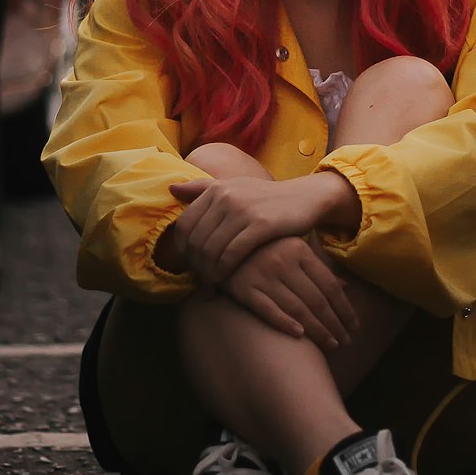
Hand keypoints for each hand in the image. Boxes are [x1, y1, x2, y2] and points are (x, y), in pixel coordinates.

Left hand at [168, 173, 358, 286]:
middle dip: (195, 267)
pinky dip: (224, 271)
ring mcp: (243, 210)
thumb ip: (202, 188)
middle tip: (200, 283)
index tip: (189, 267)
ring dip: (208, 274)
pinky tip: (225, 282)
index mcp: (215, 189)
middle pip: (196, 241)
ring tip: (211, 287)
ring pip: (212, 250)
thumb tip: (171, 189)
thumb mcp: (234, 186)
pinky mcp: (261, 224)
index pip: (184, 225)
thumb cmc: (265, 198)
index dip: (182, 251)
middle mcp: (226, 196)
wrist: (304, 197)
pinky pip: (232, 254)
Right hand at [223, 236, 360, 350]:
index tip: (355, 327)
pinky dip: (285, 323)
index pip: (329, 286)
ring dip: (317, 330)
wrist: (222, 244)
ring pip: (297, 308)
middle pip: (316, 300)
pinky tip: (300, 337)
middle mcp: (283, 262)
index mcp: (299, 250)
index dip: (345, 309)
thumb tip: (346, 286)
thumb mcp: (294, 250)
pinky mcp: (243, 288)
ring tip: (330, 345)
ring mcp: (262, 275)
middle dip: (334, 324)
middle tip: (345, 342)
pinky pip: (268, 310)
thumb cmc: (265, 248)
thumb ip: (318, 268)